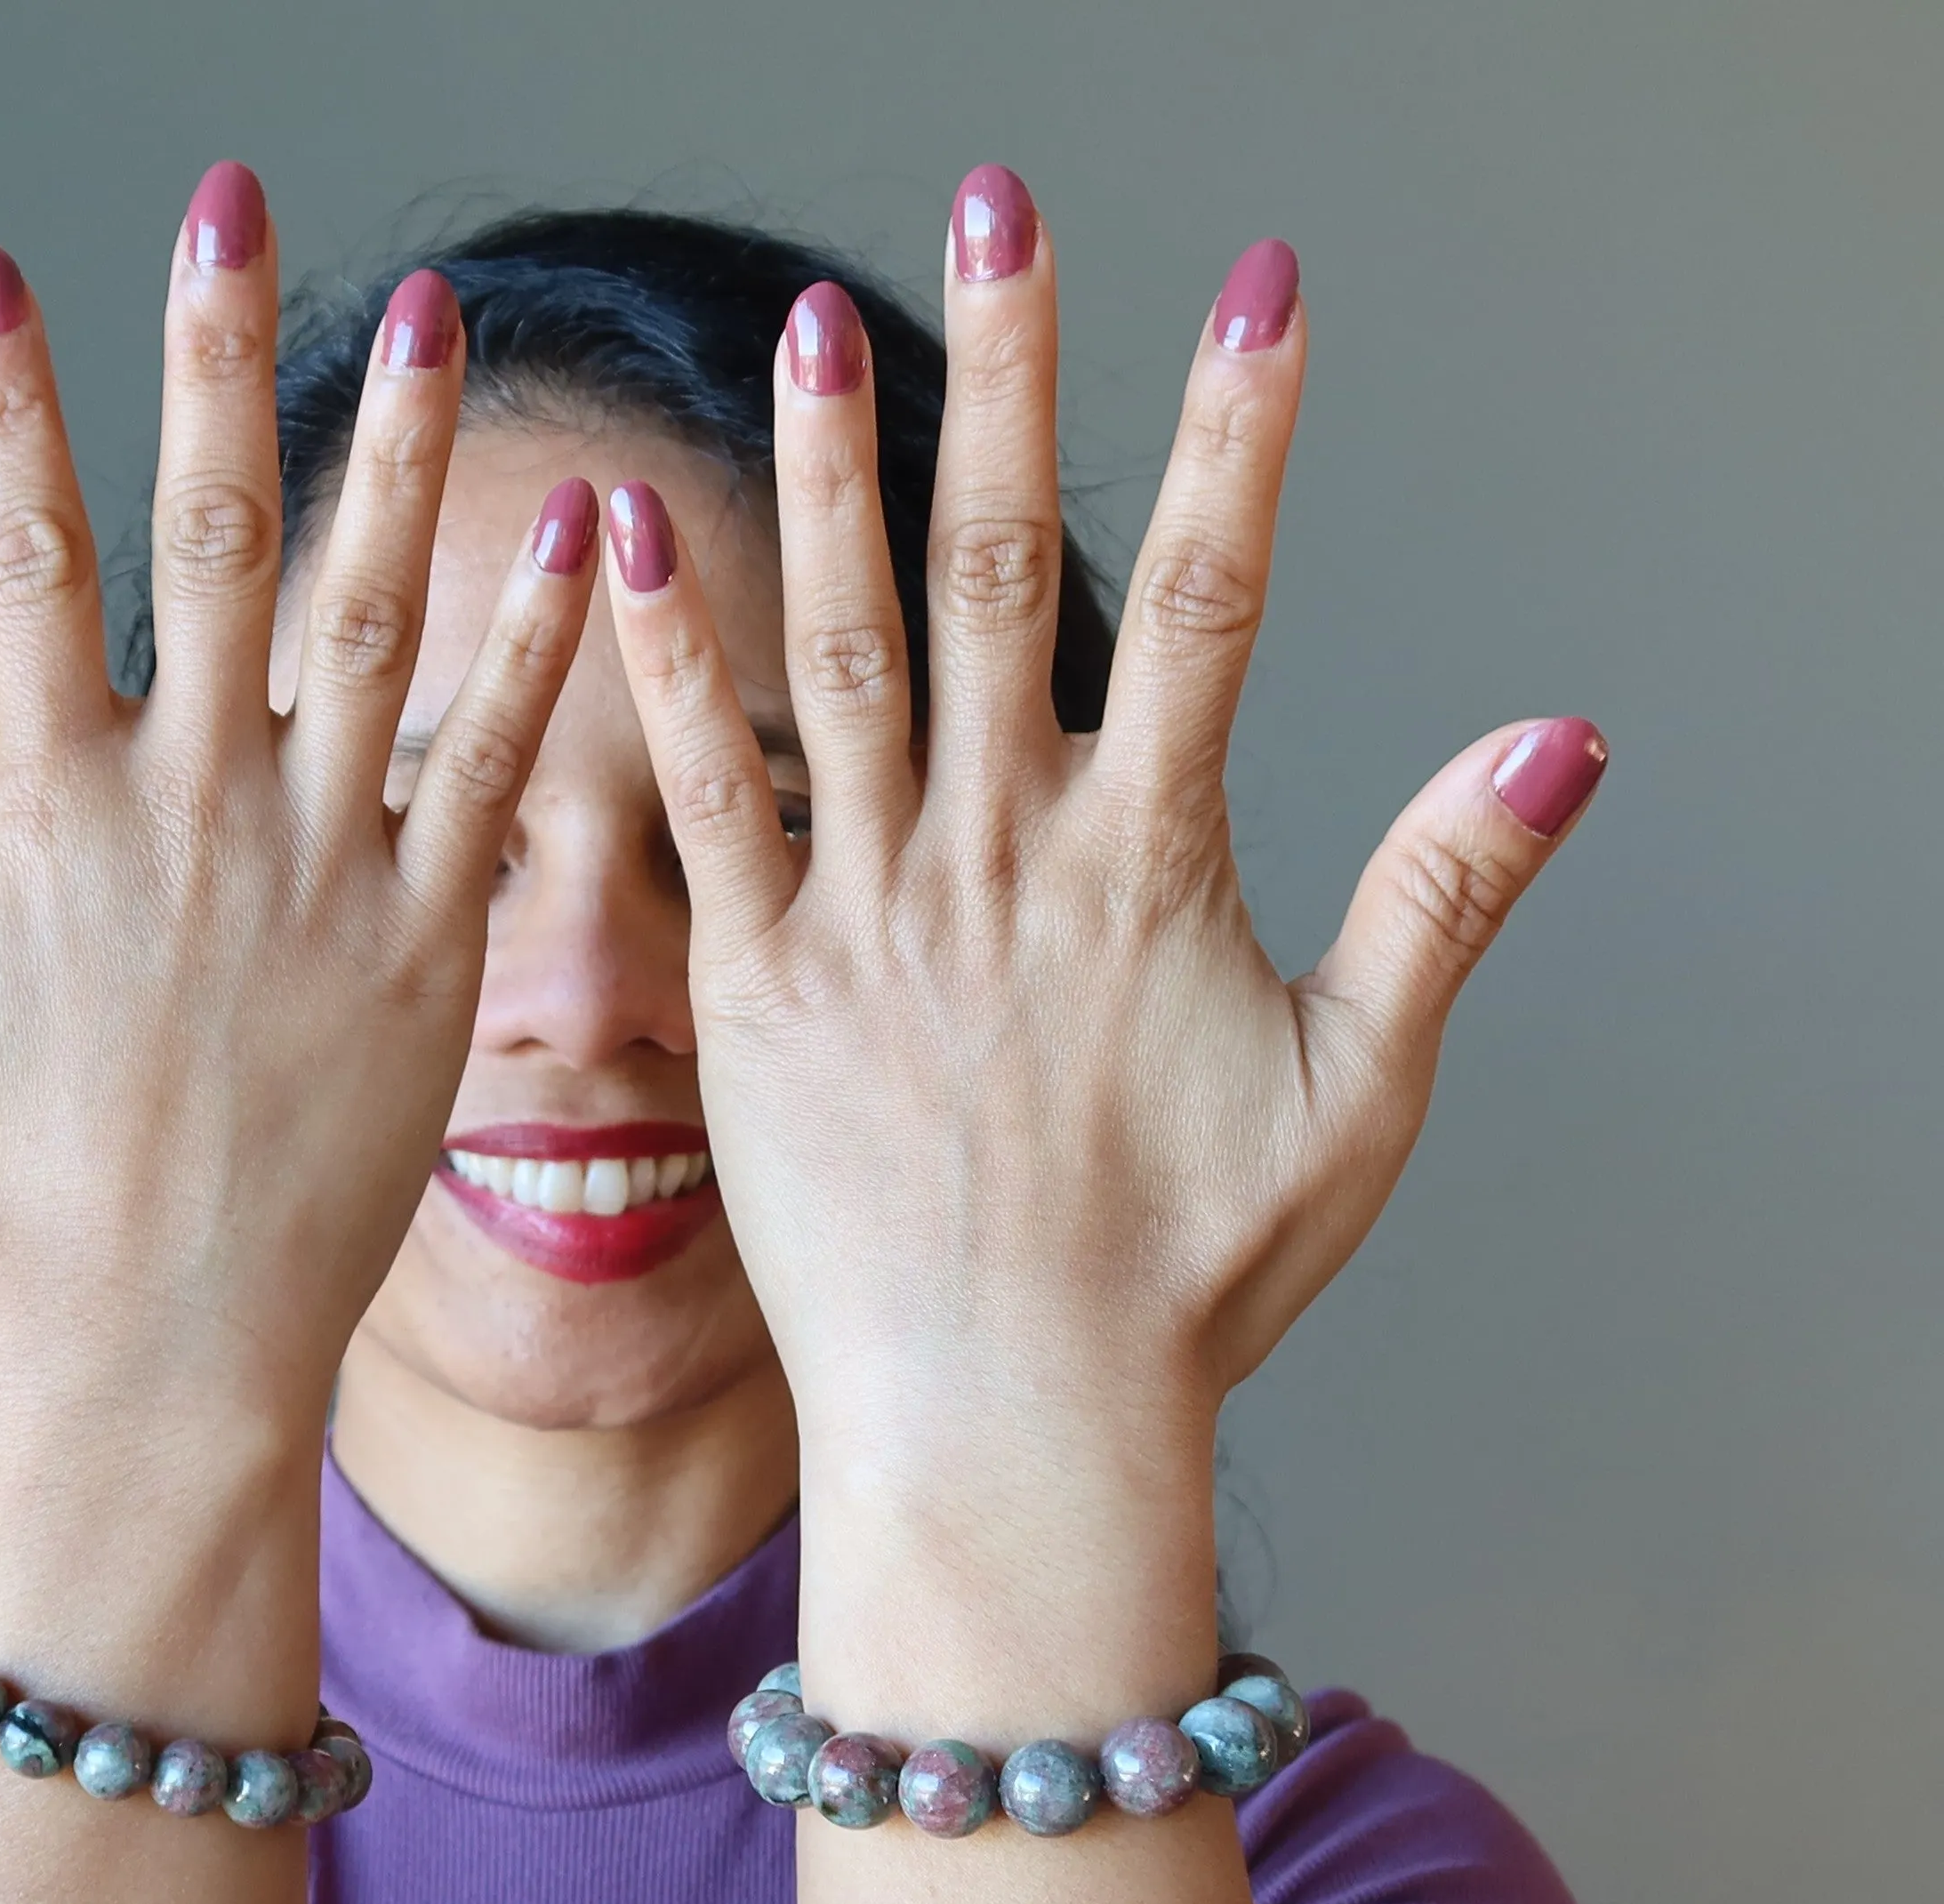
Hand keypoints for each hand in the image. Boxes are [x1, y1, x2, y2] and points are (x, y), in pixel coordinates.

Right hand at [0, 170, 594, 1445]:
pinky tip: (583, 533)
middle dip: (213, 355)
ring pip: (370, 619)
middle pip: (208, 535)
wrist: (150, 1351)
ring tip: (434, 315)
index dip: (5, 405)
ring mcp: (323, 869)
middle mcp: (192, 807)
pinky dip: (545, 649)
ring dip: (401, 455)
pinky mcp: (430, 947)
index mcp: (47, 810)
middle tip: (234, 202)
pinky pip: (498, 770)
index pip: (16, 554)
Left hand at [602, 190, 1604, 1511]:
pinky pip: (704, 799)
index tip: (1254, 285)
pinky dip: (661, 666)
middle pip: (1012, 574)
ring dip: (828, 477)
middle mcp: (1006, 857)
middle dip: (1011, 380)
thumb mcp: (1358, 1097)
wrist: (1010, 1417)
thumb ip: (1438, 902)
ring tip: (800, 323)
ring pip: (847, 651)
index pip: (1214, 602)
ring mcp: (873, 914)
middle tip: (997, 210)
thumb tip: (1556, 739)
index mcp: (1151, 869)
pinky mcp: (756, 988)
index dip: (1240, 435)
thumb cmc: (1185, 1284)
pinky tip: (623, 537)